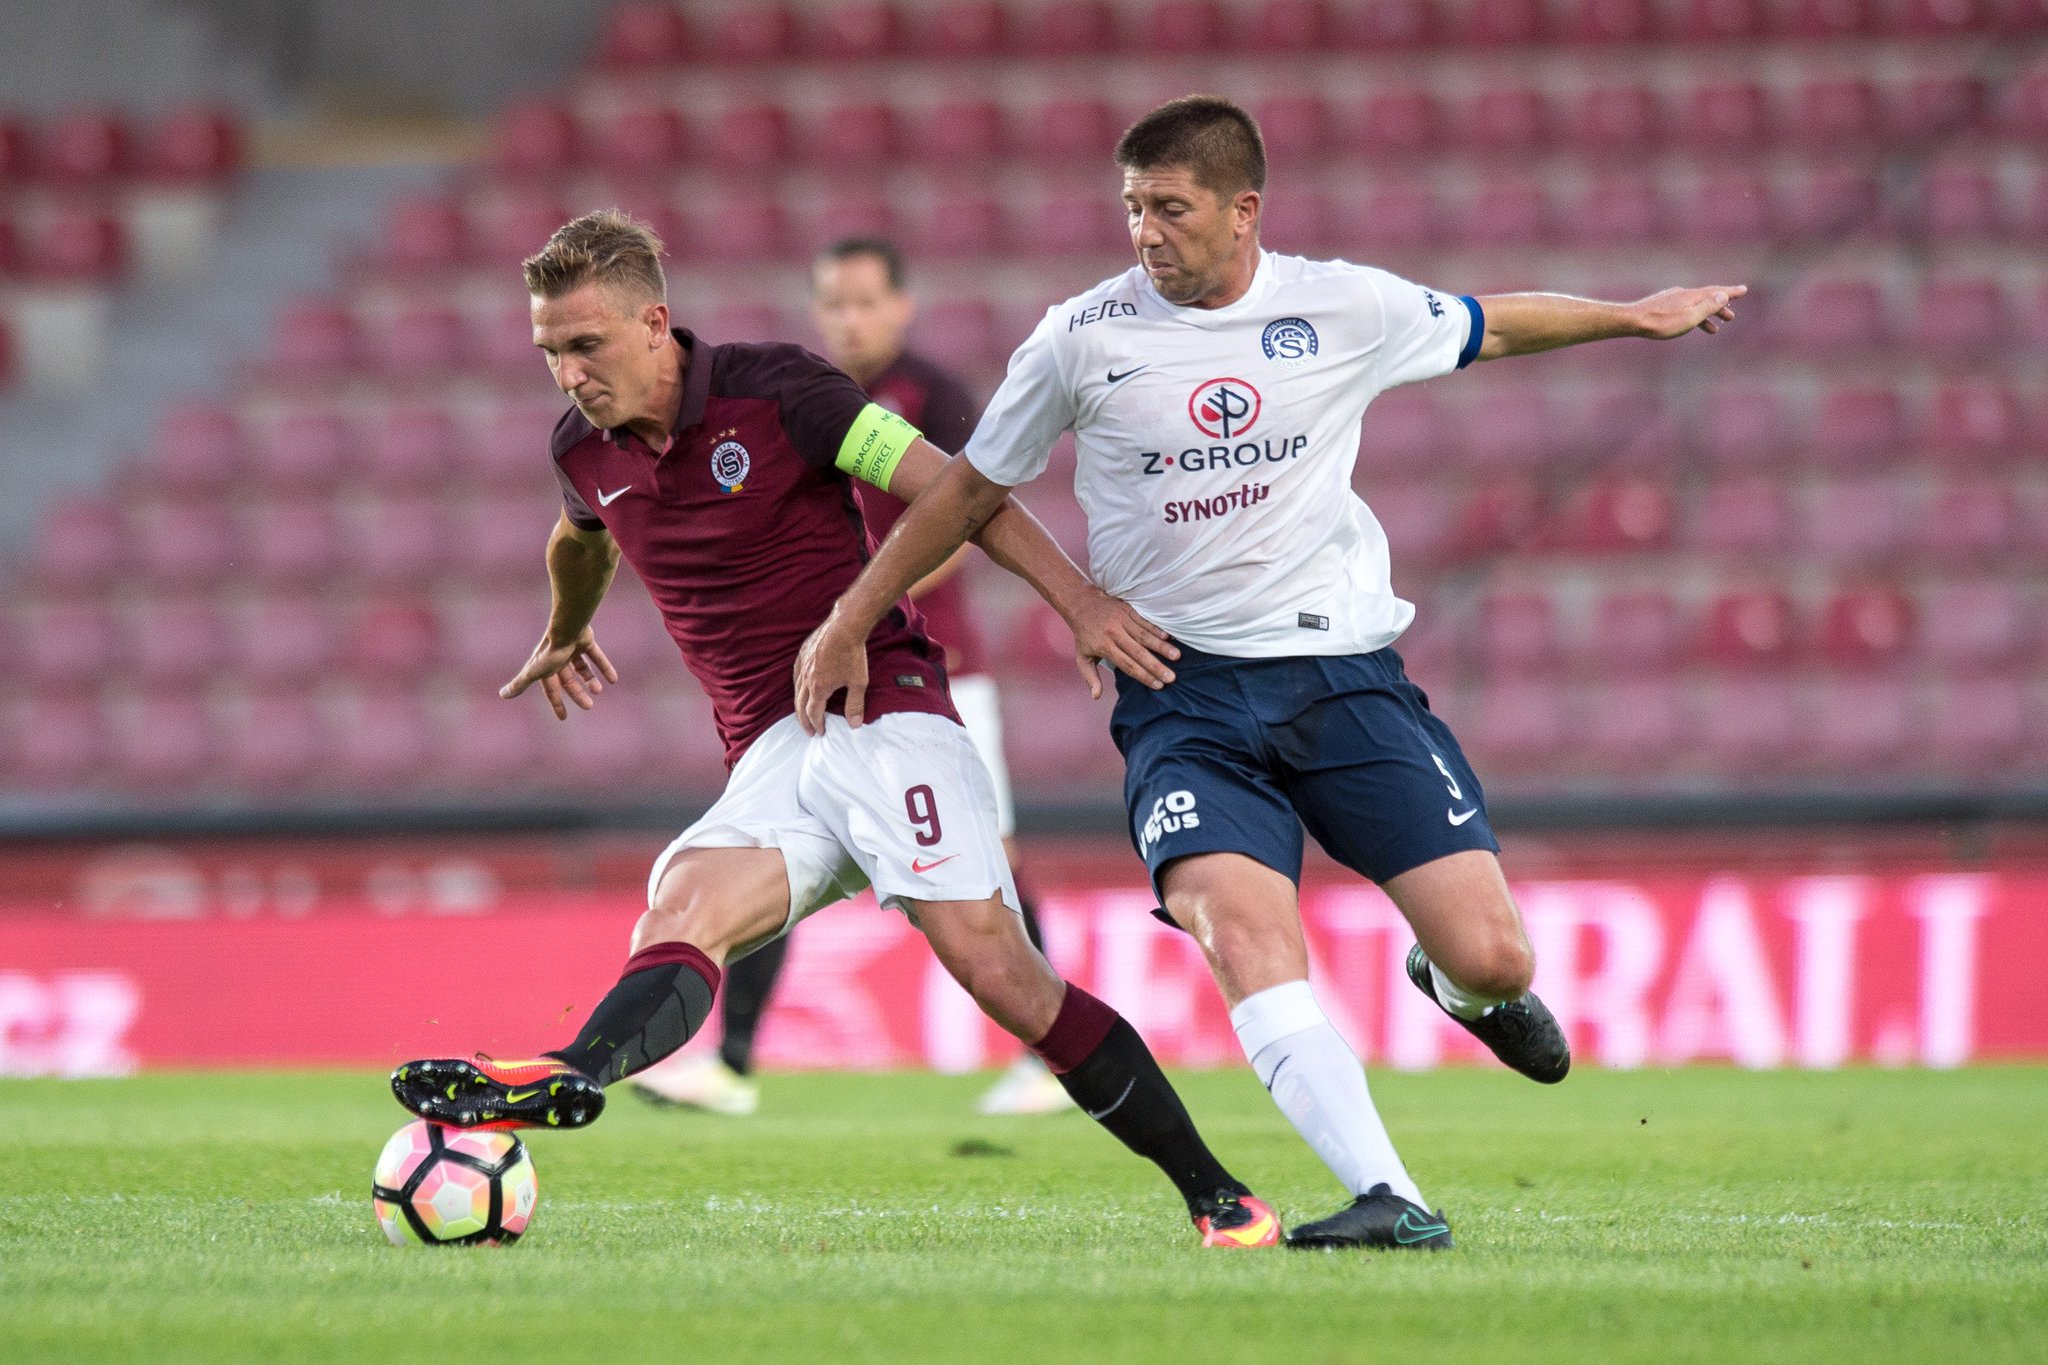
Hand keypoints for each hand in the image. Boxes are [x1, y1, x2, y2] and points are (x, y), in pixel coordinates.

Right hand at [500, 627, 617, 719]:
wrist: (567, 628)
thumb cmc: (551, 652)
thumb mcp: (534, 672)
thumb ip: (520, 684)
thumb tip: (501, 695)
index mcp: (546, 666)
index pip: (551, 689)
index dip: (557, 703)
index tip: (563, 718)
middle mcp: (558, 658)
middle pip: (568, 680)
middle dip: (577, 693)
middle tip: (588, 706)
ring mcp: (572, 648)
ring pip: (582, 667)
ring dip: (590, 679)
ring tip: (598, 691)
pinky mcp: (586, 641)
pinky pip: (596, 656)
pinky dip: (604, 667)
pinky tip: (613, 679)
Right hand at [794, 613, 868, 734]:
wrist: (845, 627)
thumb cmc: (852, 655)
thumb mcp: (858, 683)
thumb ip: (855, 705)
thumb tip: (854, 725)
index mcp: (819, 689)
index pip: (813, 713)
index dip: (816, 725)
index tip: (820, 732)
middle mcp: (806, 679)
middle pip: (800, 705)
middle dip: (804, 720)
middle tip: (808, 731)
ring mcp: (803, 665)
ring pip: (795, 690)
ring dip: (798, 704)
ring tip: (803, 713)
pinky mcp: (802, 653)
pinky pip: (795, 674)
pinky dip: (797, 685)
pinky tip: (800, 686)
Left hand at [1066, 588, 1178, 698]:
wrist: (1080, 604)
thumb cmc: (1083, 635)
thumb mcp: (1082, 657)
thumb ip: (1090, 677)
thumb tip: (1096, 696)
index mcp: (1104, 647)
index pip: (1127, 665)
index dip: (1143, 676)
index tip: (1158, 685)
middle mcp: (1114, 635)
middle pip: (1138, 653)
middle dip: (1156, 666)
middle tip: (1171, 677)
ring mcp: (1122, 621)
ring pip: (1144, 636)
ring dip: (1161, 647)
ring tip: (1176, 656)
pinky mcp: (1128, 610)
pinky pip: (1144, 621)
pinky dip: (1156, 629)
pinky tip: (1169, 637)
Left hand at [1631, 284, 1746, 338]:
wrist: (1632, 320)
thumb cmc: (1662, 323)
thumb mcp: (1690, 317)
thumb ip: (1708, 306)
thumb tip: (1723, 294)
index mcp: (1693, 296)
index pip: (1717, 292)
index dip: (1731, 292)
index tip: (1744, 290)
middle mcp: (1683, 294)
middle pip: (1707, 299)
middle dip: (1720, 307)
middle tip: (1731, 317)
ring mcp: (1672, 299)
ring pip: (1694, 306)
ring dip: (1706, 316)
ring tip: (1714, 329)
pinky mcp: (1662, 306)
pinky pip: (1683, 310)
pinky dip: (1691, 317)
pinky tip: (1689, 325)